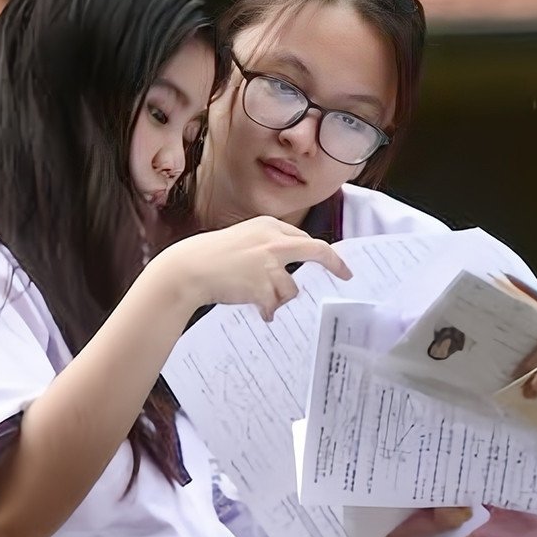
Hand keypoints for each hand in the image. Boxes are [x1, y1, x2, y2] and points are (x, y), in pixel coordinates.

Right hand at [151, 216, 351, 319]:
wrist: (189, 268)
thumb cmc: (213, 256)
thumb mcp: (244, 238)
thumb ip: (268, 246)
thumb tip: (288, 265)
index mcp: (268, 226)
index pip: (304, 238)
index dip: (323, 252)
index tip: (336, 262)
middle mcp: (273, 241)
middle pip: (317, 250)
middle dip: (335, 264)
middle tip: (346, 275)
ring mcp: (269, 263)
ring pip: (291, 289)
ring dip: (278, 298)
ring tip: (259, 299)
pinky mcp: (263, 285)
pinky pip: (275, 305)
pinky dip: (267, 310)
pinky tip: (257, 310)